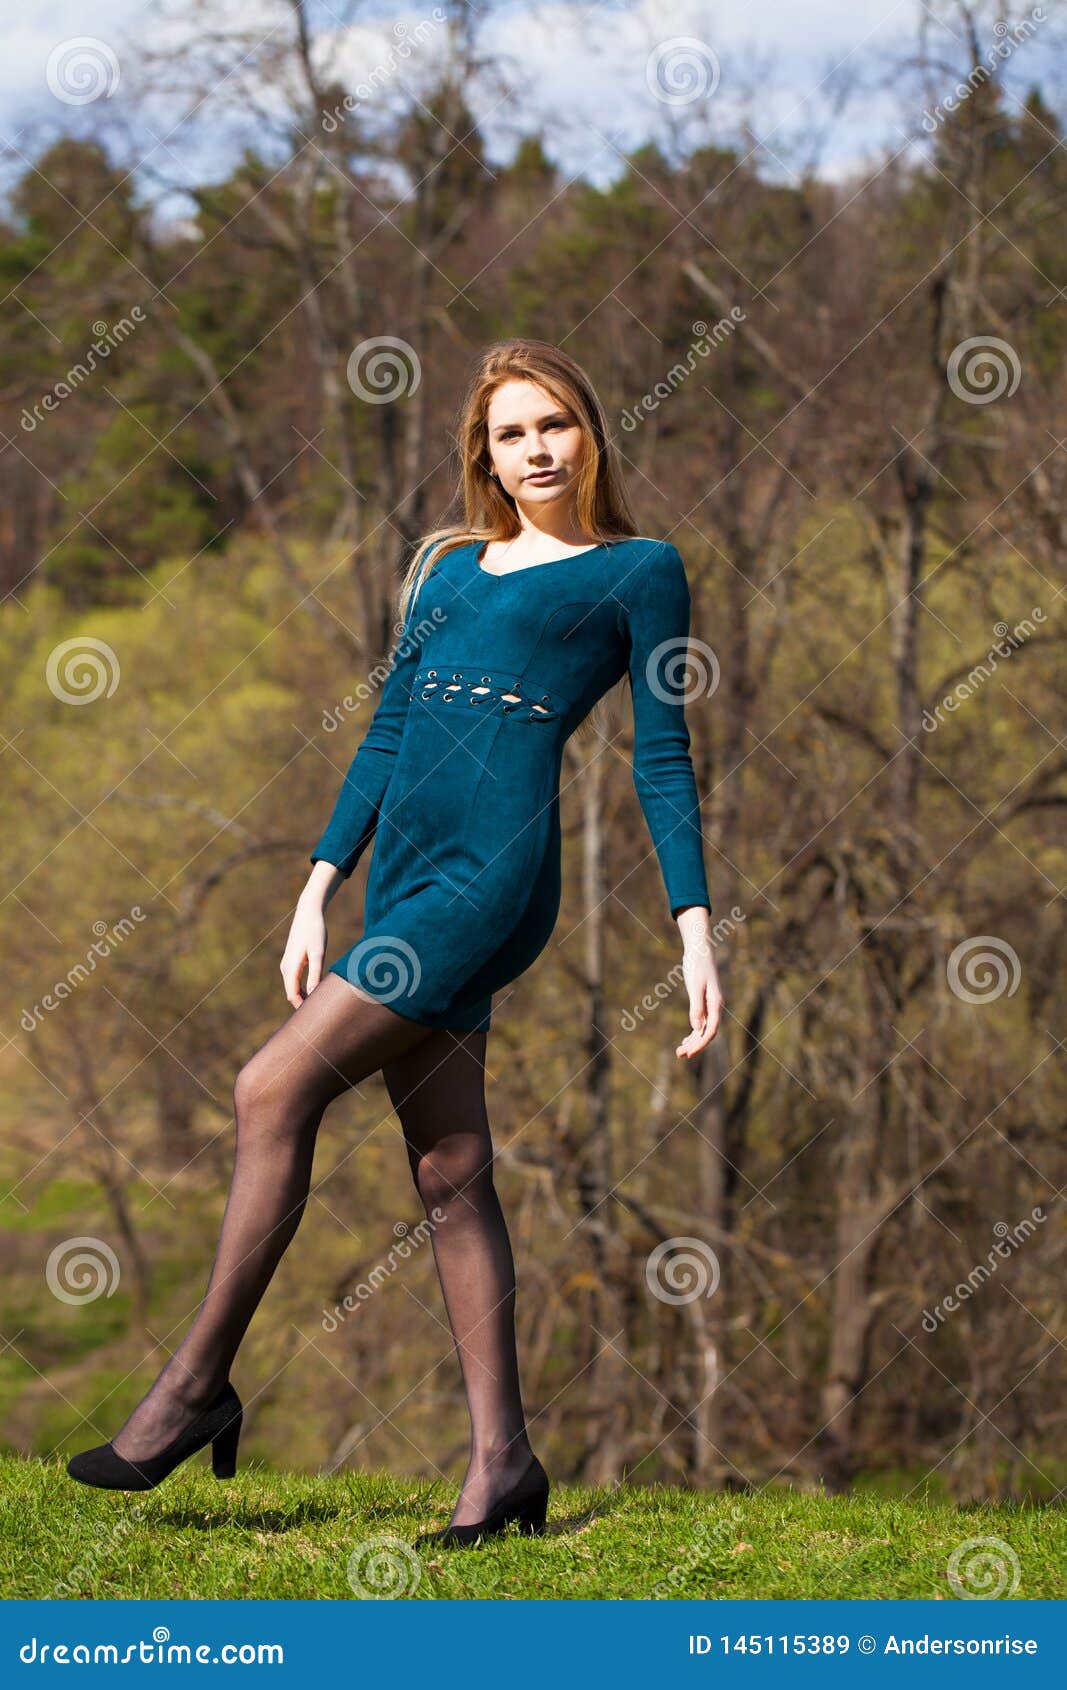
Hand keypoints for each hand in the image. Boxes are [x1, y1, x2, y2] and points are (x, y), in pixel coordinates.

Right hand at [280, 895, 327, 1007]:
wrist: (308, 912)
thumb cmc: (315, 932)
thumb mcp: (318, 953)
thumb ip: (315, 974)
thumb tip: (312, 994)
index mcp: (290, 968)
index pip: (292, 995)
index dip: (302, 1008)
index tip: (316, 1016)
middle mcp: (285, 968)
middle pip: (291, 993)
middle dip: (303, 1004)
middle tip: (320, 1014)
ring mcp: (287, 964)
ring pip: (293, 987)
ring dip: (303, 997)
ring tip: (319, 1004)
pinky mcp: (292, 961)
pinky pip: (295, 980)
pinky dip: (303, 988)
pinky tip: (315, 991)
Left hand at [673, 907, 722, 1059]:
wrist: (699, 949)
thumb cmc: (697, 965)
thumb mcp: (695, 986)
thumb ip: (696, 1007)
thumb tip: (696, 1028)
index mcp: (716, 1003)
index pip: (711, 1030)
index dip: (701, 1043)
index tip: (689, 1052)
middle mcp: (715, 1007)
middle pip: (707, 1032)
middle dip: (695, 1045)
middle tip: (680, 1054)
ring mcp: (710, 1005)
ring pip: (704, 1029)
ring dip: (693, 1041)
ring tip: (680, 1051)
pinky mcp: (703, 1001)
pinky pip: (701, 1022)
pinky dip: (694, 1032)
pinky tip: (686, 1039)